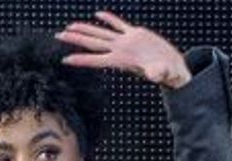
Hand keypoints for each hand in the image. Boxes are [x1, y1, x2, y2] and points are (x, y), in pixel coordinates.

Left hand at [58, 10, 191, 88]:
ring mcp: (126, 42)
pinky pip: (118, 24)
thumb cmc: (167, 74)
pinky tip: (99, 15)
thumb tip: (155, 74)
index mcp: (122, 61)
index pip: (96, 60)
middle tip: (58, 36)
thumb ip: (157, 73)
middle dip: (75, 40)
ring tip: (70, 26)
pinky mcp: (135, 34)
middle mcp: (119, 51)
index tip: (65, 59)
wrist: (173, 68)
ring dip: (85, 29)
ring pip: (101, 34)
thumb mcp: (162, 73)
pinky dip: (108, 19)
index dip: (81, 59)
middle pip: (92, 43)